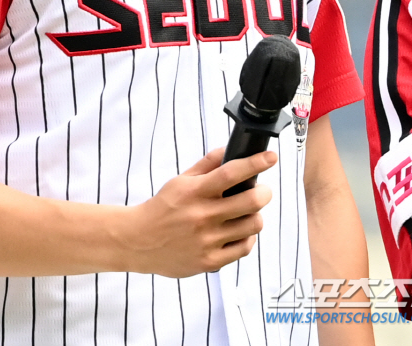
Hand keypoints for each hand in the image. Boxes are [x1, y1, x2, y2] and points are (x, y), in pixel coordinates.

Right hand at [116, 147, 275, 277]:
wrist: (140, 241)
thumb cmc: (163, 207)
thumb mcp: (180, 181)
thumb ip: (206, 165)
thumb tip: (228, 150)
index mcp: (195, 192)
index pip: (231, 173)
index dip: (255, 163)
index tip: (271, 157)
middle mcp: (203, 216)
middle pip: (251, 201)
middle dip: (264, 192)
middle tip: (262, 190)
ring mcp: (208, 241)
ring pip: (253, 225)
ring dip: (256, 215)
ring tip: (248, 212)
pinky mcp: (211, 261)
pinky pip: (244, 248)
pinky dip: (248, 237)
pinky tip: (239, 231)